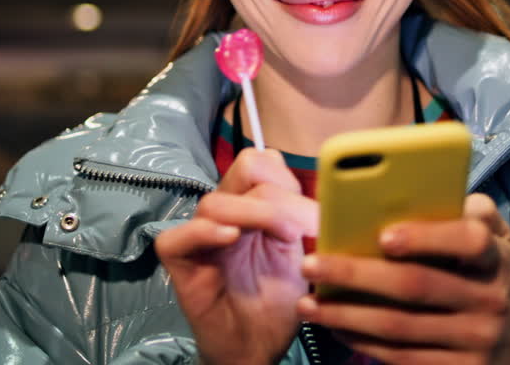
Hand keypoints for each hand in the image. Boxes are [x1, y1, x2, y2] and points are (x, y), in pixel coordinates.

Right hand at [155, 149, 318, 364]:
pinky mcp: (179, 262)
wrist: (257, 348)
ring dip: (257, 214)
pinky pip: (178, 236)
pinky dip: (205, 232)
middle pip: (245, 167)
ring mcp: (200, 234)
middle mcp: (226, 212)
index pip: (265, 163)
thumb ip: (306, 220)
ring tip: (283, 239)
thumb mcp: (303, 255)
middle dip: (280, 196)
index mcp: (253, 204)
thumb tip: (331, 191)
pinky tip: (231, 238)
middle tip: (300, 231)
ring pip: (217, 201)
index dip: (290, 182)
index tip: (313, 219)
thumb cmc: (279, 303)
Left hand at [296, 193, 509, 364]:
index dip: (428, 237)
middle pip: (416, 287)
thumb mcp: (498, 241)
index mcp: (496, 258)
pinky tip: (336, 328)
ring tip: (308, 303)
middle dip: (357, 275)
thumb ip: (470, 212)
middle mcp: (488, 300)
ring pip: (399, 327)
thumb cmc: (493, 279)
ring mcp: (473, 341)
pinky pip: (401, 356)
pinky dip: (362, 342)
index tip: (384, 235)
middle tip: (312, 265)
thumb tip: (419, 190)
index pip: (470, 241)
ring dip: (346, 315)